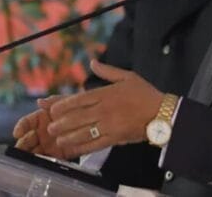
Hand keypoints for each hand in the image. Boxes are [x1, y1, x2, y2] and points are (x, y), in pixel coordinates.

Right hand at [12, 95, 77, 158]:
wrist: (93, 119)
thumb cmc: (77, 107)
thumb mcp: (67, 101)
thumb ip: (54, 102)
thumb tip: (39, 101)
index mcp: (40, 119)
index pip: (26, 123)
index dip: (20, 127)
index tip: (17, 133)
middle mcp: (41, 133)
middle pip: (27, 140)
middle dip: (22, 144)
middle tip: (20, 148)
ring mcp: (48, 145)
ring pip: (34, 151)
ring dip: (30, 155)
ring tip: (28, 158)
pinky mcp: (58, 155)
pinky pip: (48, 160)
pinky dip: (44, 162)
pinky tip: (42, 163)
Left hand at [46, 60, 164, 155]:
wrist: (162, 113)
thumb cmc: (145, 93)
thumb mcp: (128, 76)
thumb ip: (108, 71)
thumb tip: (92, 62)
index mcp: (106, 94)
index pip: (80, 100)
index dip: (63, 105)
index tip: (52, 109)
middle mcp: (105, 110)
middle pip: (77, 117)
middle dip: (61, 123)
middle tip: (50, 128)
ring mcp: (109, 125)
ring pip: (83, 132)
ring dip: (68, 136)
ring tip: (57, 139)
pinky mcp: (115, 138)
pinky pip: (94, 144)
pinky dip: (82, 147)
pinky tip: (72, 149)